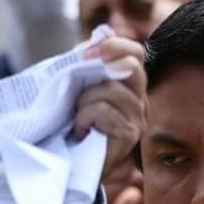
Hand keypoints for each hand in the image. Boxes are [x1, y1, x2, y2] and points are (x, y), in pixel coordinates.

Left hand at [77, 37, 147, 179]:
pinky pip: (104, 111)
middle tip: (75, 89)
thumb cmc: (66, 127)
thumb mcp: (73, 92)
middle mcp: (139, 101)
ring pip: (109, 90)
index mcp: (127, 87)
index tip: (86, 51)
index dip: (114, 46)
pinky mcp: (128, 136)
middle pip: (129, 68)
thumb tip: (97, 37)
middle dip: (95, 73)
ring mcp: (137, 120)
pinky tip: (79, 132)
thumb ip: (84, 67)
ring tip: (75, 119)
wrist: (64, 166)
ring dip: (82, 102)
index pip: (136, 53)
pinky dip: (84, 118)